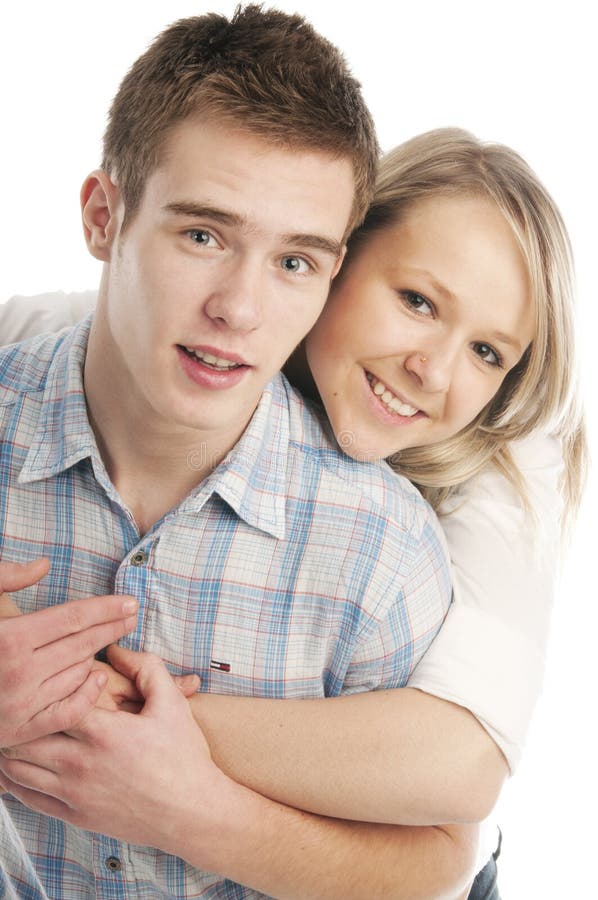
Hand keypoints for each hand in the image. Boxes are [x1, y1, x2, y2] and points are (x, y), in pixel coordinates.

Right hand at [0, 558, 138, 745]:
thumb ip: (7, 578)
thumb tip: (43, 565)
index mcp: (9, 638)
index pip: (72, 618)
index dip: (106, 608)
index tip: (129, 602)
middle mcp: (18, 673)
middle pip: (82, 645)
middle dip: (112, 627)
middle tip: (133, 615)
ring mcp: (20, 706)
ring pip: (78, 675)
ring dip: (97, 656)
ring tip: (109, 639)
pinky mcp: (20, 732)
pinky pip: (69, 712)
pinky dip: (87, 695)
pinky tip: (97, 676)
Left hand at [0, 647, 231, 862]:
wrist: (192, 812)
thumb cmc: (184, 756)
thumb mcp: (171, 702)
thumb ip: (145, 668)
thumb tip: (116, 650)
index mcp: (102, 732)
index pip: (54, 700)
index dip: (48, 684)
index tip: (50, 675)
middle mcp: (80, 763)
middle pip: (26, 735)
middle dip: (22, 715)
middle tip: (19, 700)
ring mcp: (74, 793)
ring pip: (18, 767)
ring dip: (12, 746)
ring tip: (14, 728)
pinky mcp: (74, 816)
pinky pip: (28, 797)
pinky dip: (13, 779)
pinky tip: (12, 766)